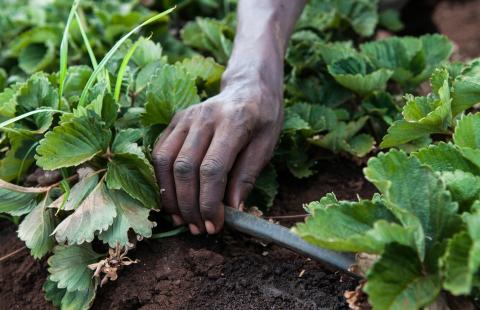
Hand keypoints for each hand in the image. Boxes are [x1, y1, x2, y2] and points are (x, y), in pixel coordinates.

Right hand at [152, 77, 282, 234]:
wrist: (249, 86)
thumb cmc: (263, 117)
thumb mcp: (267, 145)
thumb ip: (247, 175)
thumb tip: (232, 209)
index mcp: (234, 122)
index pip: (213, 168)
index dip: (210, 202)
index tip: (215, 225)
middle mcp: (204, 117)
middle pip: (185, 168)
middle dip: (189, 205)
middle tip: (198, 228)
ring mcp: (185, 117)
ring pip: (165, 161)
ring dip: (170, 196)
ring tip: (182, 219)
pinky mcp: (175, 120)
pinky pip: (159, 152)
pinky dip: (161, 179)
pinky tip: (172, 198)